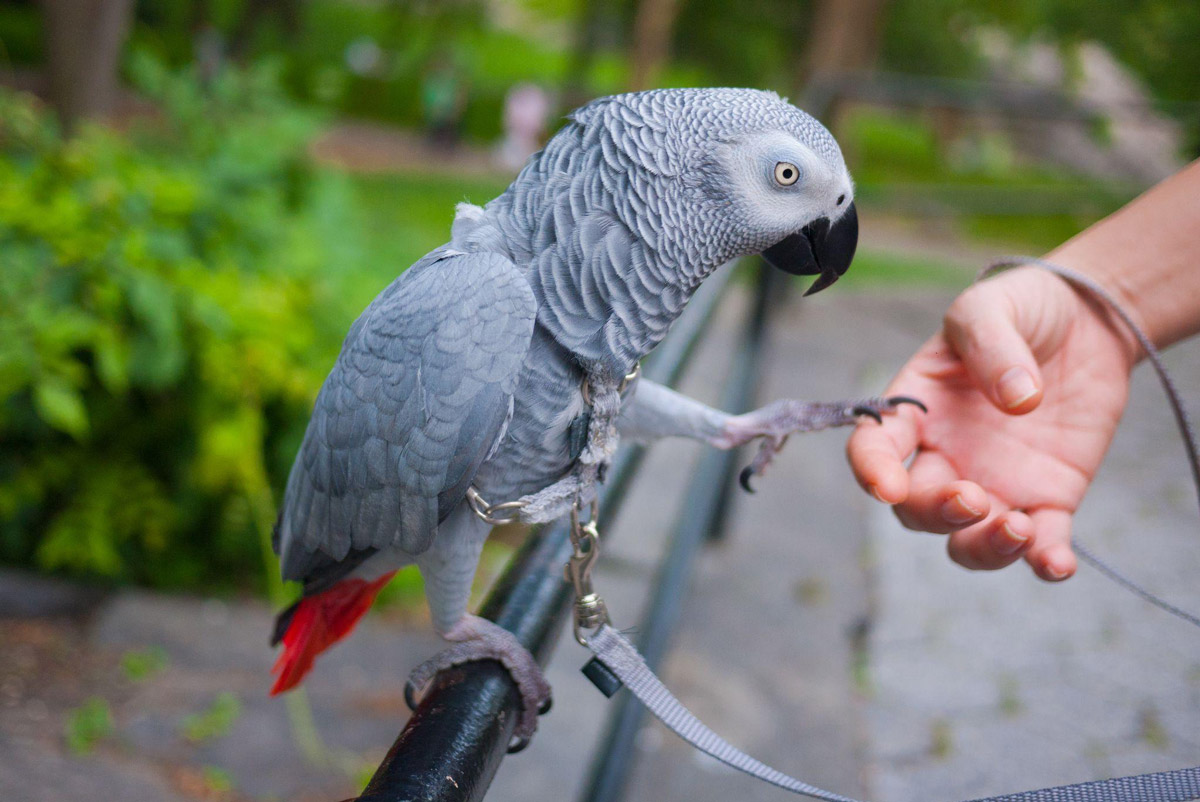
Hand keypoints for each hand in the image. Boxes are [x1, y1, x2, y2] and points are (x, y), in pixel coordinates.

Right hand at [846, 266, 1138, 580]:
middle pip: (916, 509)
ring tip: (1020, 530)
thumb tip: (1018, 399)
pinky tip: (1057, 564)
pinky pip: (1041, 544)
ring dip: (984, 549)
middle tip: (973, 497)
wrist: (1088, 321)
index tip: (889, 486)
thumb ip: (993, 344)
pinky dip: (1045, 562)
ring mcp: (994, 482)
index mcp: (916, 409)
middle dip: (935, 513)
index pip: (873, 448)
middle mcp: (945, 455)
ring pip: (967, 540)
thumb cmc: (1022, 308)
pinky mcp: (1048, 498)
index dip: (871, 472)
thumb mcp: (992, 306)